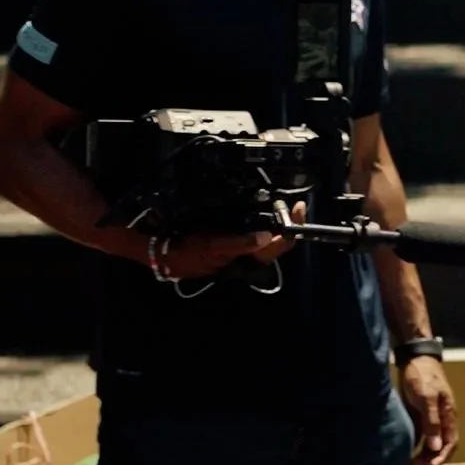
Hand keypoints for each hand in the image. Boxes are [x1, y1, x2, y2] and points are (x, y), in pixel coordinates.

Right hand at [149, 202, 300, 280]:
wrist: (166, 251)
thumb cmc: (191, 251)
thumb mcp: (215, 246)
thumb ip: (241, 244)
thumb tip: (266, 237)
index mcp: (249, 261)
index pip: (280, 246)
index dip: (293, 228)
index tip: (298, 208)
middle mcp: (250, 256)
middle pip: (279, 240)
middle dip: (289, 221)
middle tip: (296, 203)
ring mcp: (243, 248)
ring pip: (268, 234)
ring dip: (278, 218)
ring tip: (285, 202)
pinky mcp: (234, 240)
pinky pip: (254, 229)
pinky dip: (262, 217)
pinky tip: (265, 206)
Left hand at [399, 356, 458, 464]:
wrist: (414, 358)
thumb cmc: (422, 375)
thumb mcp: (427, 398)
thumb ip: (431, 422)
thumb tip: (436, 447)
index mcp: (448, 415)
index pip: (450, 442)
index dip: (442, 458)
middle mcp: (441, 419)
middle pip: (440, 446)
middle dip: (431, 460)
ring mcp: (429, 417)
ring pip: (430, 443)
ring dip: (422, 455)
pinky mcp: (418, 415)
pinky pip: (420, 436)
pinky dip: (415, 447)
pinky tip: (405, 453)